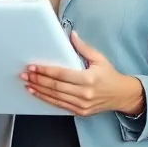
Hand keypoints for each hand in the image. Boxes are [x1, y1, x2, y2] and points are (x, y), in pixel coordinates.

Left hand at [22, 31, 144, 116]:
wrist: (122, 95)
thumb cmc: (110, 76)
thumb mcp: (100, 59)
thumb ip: (84, 47)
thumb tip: (72, 34)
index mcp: (89, 79)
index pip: (62, 74)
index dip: (46, 71)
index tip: (33, 67)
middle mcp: (84, 94)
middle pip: (55, 87)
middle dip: (38, 80)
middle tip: (25, 74)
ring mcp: (82, 105)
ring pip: (55, 98)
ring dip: (39, 90)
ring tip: (27, 84)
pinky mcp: (80, 112)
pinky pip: (60, 105)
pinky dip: (47, 99)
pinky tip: (38, 94)